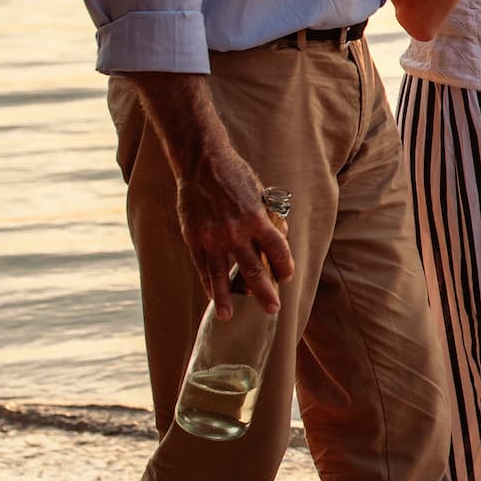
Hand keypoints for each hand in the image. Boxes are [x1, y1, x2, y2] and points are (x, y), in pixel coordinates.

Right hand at [173, 143, 290, 316]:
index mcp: (257, 219)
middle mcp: (235, 232)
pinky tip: (212, 297)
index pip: (277, 251)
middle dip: (265, 292)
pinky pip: (202, 267)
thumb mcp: (260, 193)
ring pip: (222, 275)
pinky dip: (208, 283)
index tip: (287, 278)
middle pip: (253, 270)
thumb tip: (276, 238)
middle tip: (273, 309)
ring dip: (227, 298)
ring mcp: (212, 237)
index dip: (284, 267)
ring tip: (229, 316)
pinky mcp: (194, 238)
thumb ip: (266, 218)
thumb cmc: (235, 176)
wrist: (202, 163)